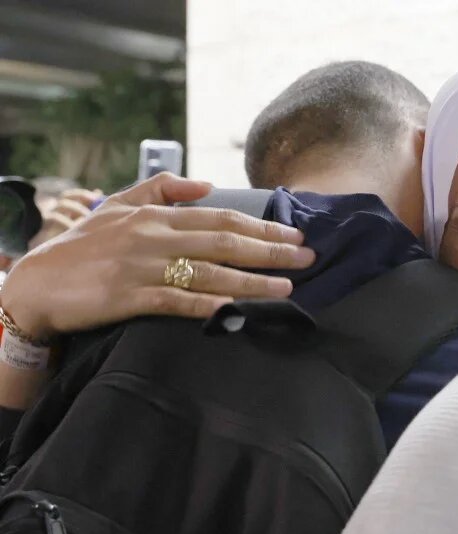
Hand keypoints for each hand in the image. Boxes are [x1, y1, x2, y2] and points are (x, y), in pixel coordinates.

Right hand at [0, 172, 314, 339]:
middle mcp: (154, 238)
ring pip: (210, 273)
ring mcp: (143, 268)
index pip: (220, 217)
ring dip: (253, 281)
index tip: (294, 235)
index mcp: (155, 215)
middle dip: (270, 250)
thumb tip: (205, 184)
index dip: (261, 227)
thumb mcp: (117, 206)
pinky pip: (180, 302)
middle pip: (224, 241)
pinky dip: (212, 307)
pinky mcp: (130, 298)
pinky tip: (240, 311)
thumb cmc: (82, 246)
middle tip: (308, 257)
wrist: (37, 284)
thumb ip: (161, 189)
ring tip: (288, 287)